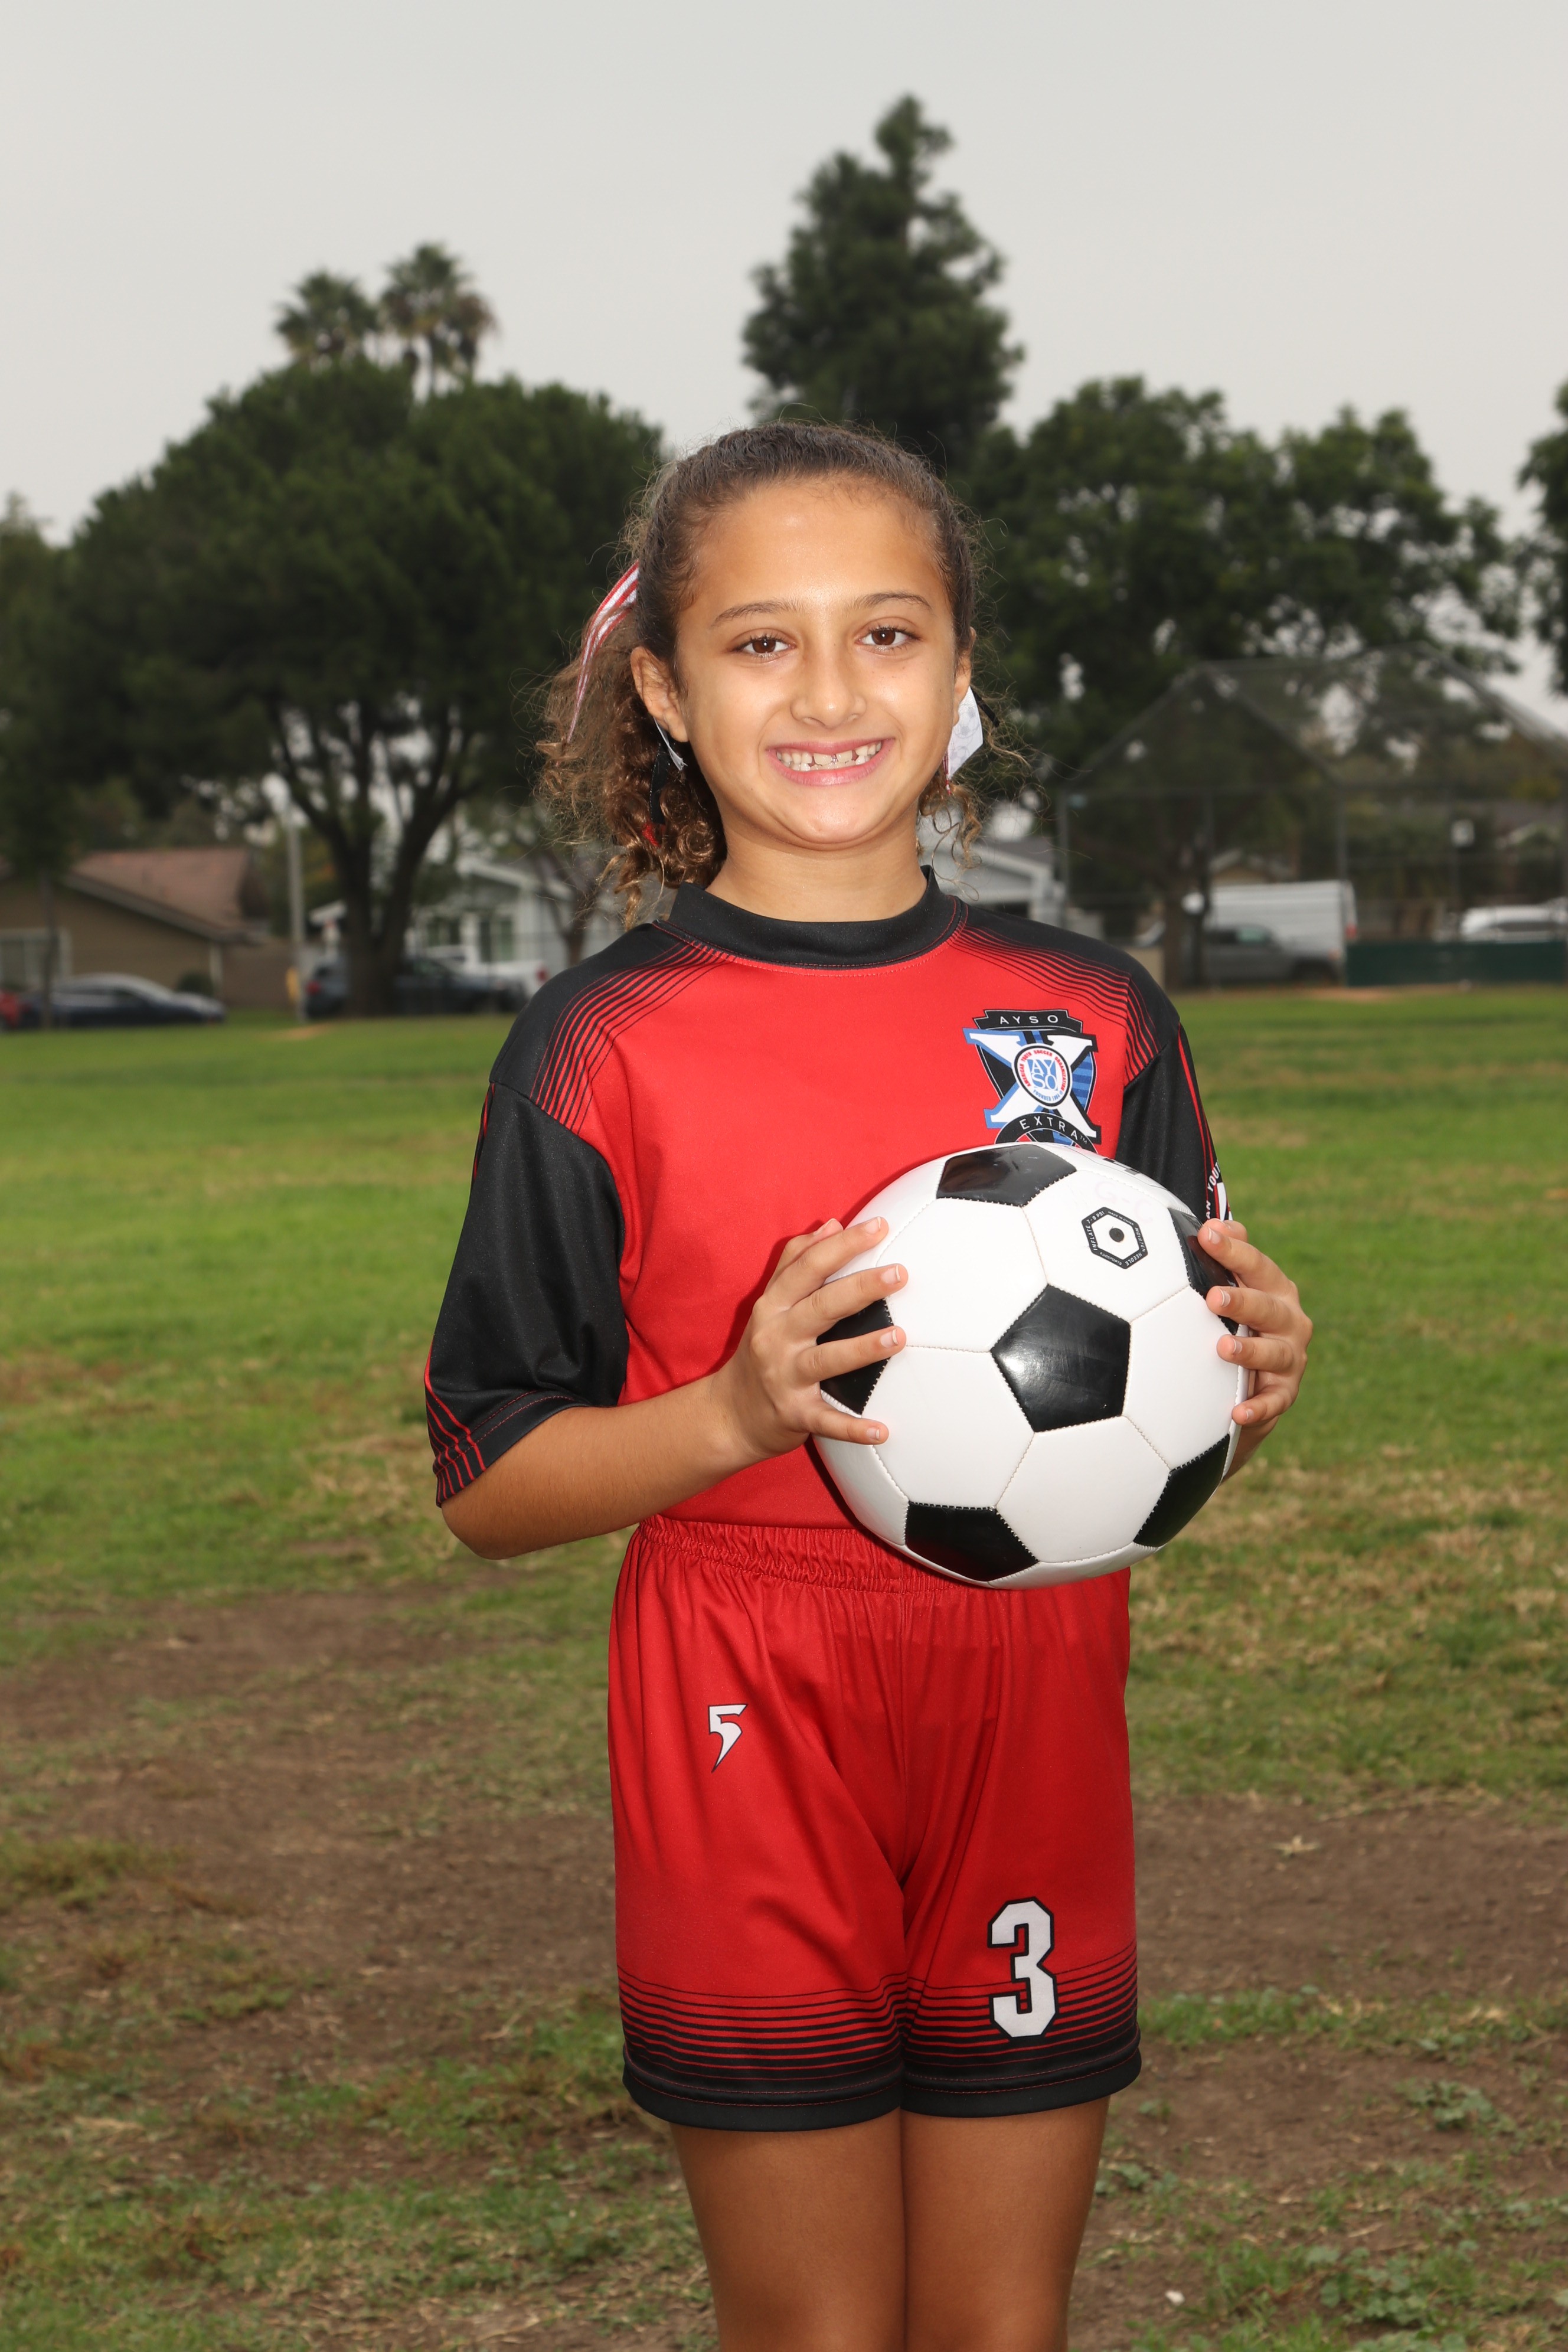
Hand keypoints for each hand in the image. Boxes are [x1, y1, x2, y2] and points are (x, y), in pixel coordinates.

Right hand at [710, 1218, 906, 1460]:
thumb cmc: (761, 1350)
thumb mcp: (769, 1304)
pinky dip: (853, 1427)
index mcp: (773, 1307)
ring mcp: (784, 1378)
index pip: (808, 1267)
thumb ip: (795, 1262)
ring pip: (827, 1360)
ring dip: (863, 1349)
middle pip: (821, 1307)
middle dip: (860, 1288)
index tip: (878, 1227)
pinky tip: (882, 1430)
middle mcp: (776, 1338)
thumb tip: (831, 1224)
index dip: (842, 1245)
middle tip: (899, 1273)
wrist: (729, 1414)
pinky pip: (827, 1421)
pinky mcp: (794, 1415)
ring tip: (899, 1337)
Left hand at [1198, 1219, 1311, 1473]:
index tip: (1207, 1236)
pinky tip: (1238, 1412)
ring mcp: (1290, 1358)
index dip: (1233, 1251)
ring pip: (1274, 1354)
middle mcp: (1290, 1321)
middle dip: (1244, 1301)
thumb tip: (1213, 1224)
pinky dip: (1258, 1408)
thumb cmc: (1240, 1322)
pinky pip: (1273, 1403)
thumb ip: (1230, 1257)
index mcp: (1276, 1290)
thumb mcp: (1237, 1287)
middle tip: (1214, 1297)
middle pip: (1269, 1308)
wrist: (1253, 1380)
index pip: (1257, 1266)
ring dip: (1249, 1352)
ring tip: (1222, 1348)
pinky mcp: (1285, 1393)